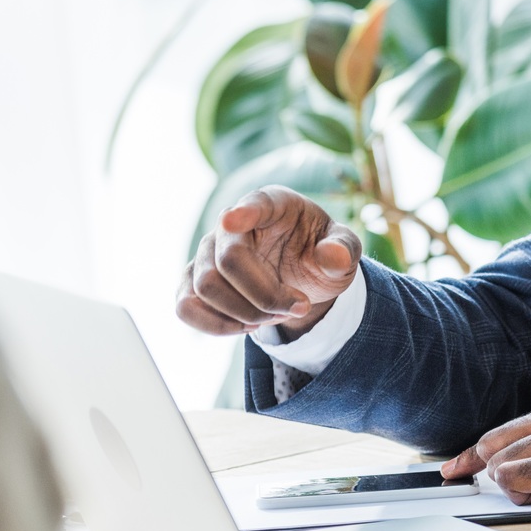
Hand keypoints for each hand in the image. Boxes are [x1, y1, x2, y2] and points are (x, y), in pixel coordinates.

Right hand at [175, 186, 360, 339]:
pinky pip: (185, 306)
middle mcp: (231, 223)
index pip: (254, 205)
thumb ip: (344, 249)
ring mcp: (208, 252)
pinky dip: (214, 325)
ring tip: (276, 316)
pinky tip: (246, 326)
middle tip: (298, 307)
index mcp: (273, 204)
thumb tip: (333, 256)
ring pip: (206, 287)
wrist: (303, 276)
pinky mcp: (193, 281)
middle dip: (265, 296)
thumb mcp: (344, 249)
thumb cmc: (321, 252)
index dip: (242, 213)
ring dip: (244, 313)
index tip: (232, 220)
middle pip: (228, 261)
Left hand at [442, 395, 530, 507]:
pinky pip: (521, 476)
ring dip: (503, 481)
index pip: (513, 426)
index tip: (461, 461)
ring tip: (522, 496)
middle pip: (498, 439)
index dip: (482, 447)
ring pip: (504, 459)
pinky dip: (515, 489)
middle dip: (474, 462)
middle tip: (454, 478)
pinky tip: (528, 496)